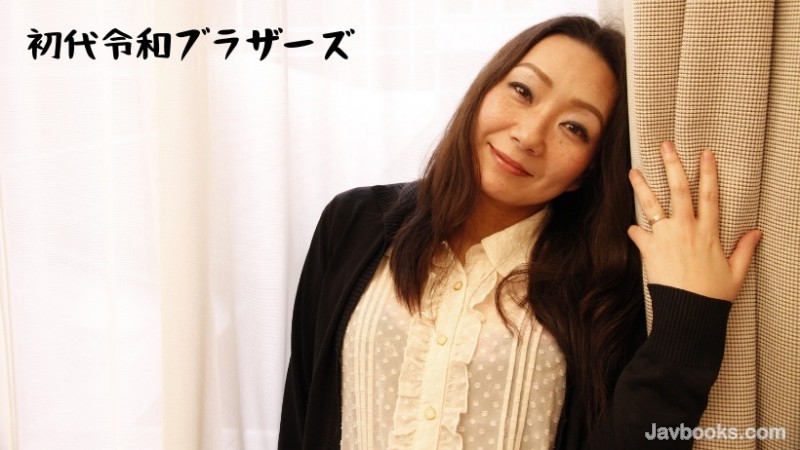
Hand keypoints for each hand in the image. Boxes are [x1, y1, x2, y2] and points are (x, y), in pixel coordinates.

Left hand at [627, 141, 761, 300]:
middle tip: (665, 145)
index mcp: (709, 232)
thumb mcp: (736, 272)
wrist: (689, 312)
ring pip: (653, 205)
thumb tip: (756, 232)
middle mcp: (687, 229)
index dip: (708, 172)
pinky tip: (631, 227)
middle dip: (672, 165)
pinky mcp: (650, 250)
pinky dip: (634, 230)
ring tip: (633, 171)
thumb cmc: (713, 294)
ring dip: (642, 186)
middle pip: (680, 189)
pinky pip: (637, 233)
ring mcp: (667, 237)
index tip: (705, 152)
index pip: (710, 195)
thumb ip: (744, 249)